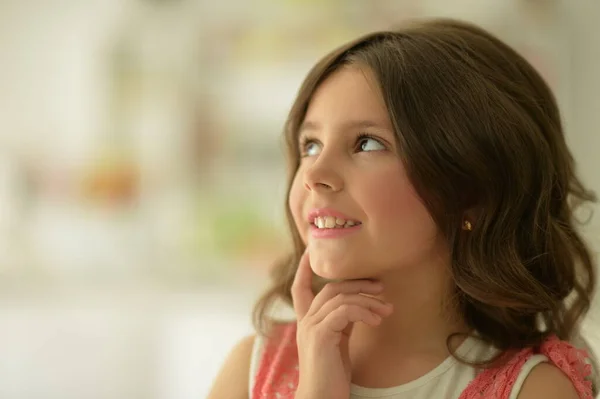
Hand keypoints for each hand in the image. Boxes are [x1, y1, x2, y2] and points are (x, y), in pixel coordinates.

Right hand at [292, 248, 393, 398]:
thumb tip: (361, 306)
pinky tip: (377, 319)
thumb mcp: (337, 342)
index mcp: (307, 322)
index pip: (300, 289)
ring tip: (387, 309)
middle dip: (358, 283)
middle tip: (382, 288)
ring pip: (339, 297)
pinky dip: (364, 311)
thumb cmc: (332, 375)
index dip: (305, 269)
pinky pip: (344, 311)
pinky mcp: (320, 335)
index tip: (311, 252)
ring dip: (368, 299)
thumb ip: (342, 323)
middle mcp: (305, 321)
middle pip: (331, 287)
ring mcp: (310, 327)